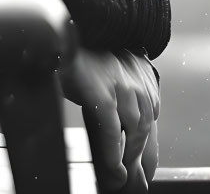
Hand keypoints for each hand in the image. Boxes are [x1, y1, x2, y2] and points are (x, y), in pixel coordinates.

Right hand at [58, 48, 159, 192]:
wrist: (58, 36)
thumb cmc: (80, 58)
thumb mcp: (108, 70)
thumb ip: (121, 92)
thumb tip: (123, 126)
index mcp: (139, 70)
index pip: (151, 111)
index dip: (145, 138)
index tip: (138, 157)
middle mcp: (134, 76)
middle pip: (145, 123)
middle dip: (138, 151)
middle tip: (128, 171)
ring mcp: (119, 83)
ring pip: (134, 128)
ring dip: (128, 155)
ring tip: (119, 172)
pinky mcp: (101, 92)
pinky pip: (113, 127)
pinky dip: (114, 150)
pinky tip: (113, 165)